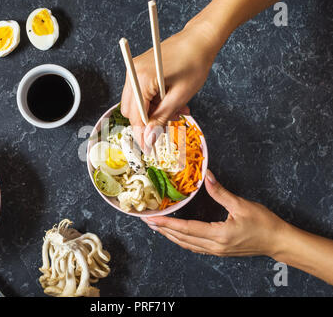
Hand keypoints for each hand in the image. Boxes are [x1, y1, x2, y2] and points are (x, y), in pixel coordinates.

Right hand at [120, 23, 219, 150]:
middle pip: (131, 110)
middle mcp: (133, 73)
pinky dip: (154, 101)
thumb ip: (161, 118)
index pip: (135, 116)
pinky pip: (141, 93)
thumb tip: (148, 139)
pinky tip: (171, 101)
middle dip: (148, 121)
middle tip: (168, 125)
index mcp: (141, 78)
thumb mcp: (181, 96)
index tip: (149, 149)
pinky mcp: (140, 69)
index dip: (142, 134)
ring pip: (136, 103)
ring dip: (153, 112)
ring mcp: (135, 70)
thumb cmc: (195, 63)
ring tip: (176, 111)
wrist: (200, 39)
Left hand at [142, 170, 287, 256]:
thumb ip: (221, 192)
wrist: (278, 242)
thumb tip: (206, 176)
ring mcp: (216, 251)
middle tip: (148, 222)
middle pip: (182, 239)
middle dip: (163, 230)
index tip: (152, 219)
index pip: (186, 229)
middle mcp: (214, 246)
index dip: (167, 223)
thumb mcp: (241, 205)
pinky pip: (195, 248)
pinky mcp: (219, 251)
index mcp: (219, 235)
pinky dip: (182, 241)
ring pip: (187, 245)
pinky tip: (176, 236)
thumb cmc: (264, 224)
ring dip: (170, 236)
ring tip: (157, 228)